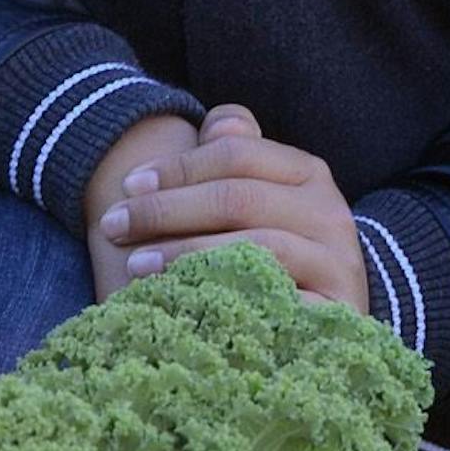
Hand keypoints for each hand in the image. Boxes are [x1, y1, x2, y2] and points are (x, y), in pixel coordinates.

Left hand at [95, 101, 369, 311]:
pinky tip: (182, 302)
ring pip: (253, 245)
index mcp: (308, 173)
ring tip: (135, 264)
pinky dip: (221, 298)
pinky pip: (271, 301)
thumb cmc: (277, 250)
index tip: (127, 186)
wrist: (332, 326)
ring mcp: (335, 263)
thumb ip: (236, 155)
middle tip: (114, 225)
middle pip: (237, 197)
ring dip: (184, 253)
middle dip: (167, 209)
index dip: (177, 166)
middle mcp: (328, 211)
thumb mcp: (261, 198)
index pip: (236, 153)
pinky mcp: (333, 314)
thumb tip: (217, 124)